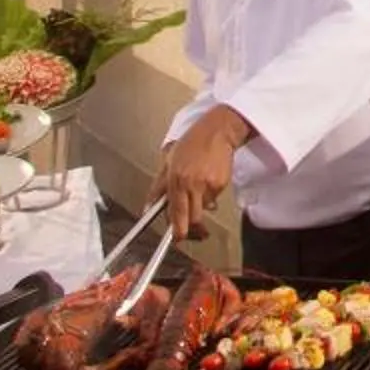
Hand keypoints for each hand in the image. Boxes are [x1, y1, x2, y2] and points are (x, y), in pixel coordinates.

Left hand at [159, 107, 253, 236]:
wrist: (218, 131)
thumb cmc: (192, 143)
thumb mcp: (168, 161)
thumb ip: (158, 186)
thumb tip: (148, 207)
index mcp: (176, 179)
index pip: (176, 212)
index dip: (178, 229)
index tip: (178, 238)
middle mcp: (191, 183)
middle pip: (193, 218)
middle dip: (193, 228)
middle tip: (194, 232)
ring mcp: (208, 184)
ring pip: (204, 209)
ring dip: (200, 208)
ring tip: (198, 191)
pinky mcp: (221, 184)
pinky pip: (213, 199)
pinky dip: (209, 196)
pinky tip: (207, 181)